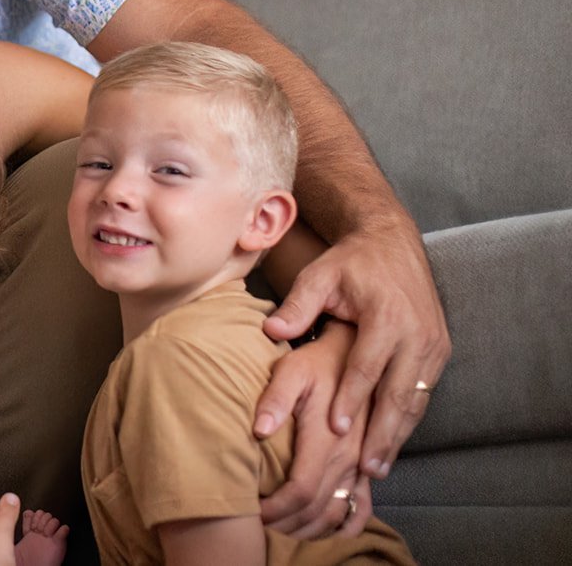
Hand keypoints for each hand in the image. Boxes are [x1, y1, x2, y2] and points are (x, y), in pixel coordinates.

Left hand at [257, 322, 368, 537]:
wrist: (358, 352)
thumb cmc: (318, 360)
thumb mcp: (291, 369)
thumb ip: (275, 399)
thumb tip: (258, 430)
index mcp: (329, 437)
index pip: (302, 489)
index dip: (277, 508)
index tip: (255, 512)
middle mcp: (352, 455)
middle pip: (321, 507)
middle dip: (291, 523)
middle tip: (263, 525)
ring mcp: (365, 460)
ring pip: (342, 511)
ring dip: (314, 527)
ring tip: (286, 528)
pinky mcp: (372, 460)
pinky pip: (365, 504)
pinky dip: (346, 524)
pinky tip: (328, 530)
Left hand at [263, 226, 447, 478]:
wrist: (392, 241)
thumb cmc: (349, 262)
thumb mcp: (320, 275)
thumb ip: (297, 305)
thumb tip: (271, 332)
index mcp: (387, 317)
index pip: (367, 367)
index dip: (350, 399)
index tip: (335, 430)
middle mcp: (417, 333)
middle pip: (398, 393)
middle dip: (381, 434)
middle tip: (364, 469)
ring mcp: (433, 344)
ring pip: (416, 400)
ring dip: (397, 435)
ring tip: (377, 468)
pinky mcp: (440, 349)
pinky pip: (424, 392)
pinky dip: (408, 420)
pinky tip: (391, 443)